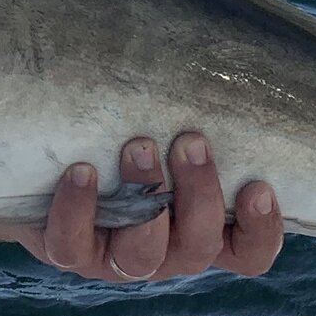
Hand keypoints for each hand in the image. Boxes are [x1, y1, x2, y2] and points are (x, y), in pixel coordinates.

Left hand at [33, 135, 281, 283]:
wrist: (54, 173)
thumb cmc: (131, 146)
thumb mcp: (170, 140)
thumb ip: (195, 124)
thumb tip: (218, 56)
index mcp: (203, 233)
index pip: (249, 253)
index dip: (261, 231)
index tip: (259, 186)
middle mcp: (168, 253)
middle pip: (199, 245)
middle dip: (200, 192)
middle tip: (191, 141)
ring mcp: (120, 259)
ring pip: (143, 250)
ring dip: (145, 195)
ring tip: (138, 146)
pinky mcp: (72, 254)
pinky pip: (73, 244)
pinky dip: (78, 209)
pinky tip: (81, 171)